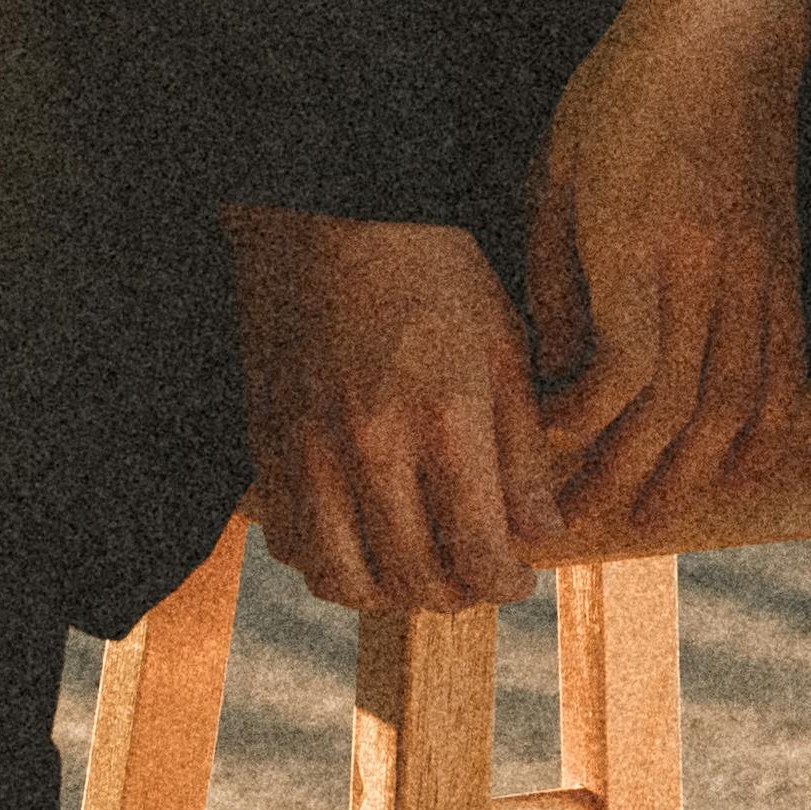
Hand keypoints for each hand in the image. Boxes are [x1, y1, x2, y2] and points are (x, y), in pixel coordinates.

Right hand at [222, 205, 555, 618]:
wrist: (330, 215)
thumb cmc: (431, 272)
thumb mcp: (504, 347)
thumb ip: (523, 450)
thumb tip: (542, 534)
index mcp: (445, 418)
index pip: (478, 552)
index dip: (504, 585)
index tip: (516, 580)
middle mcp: (372, 446)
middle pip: (413, 578)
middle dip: (455, 594)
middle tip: (473, 579)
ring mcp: (310, 451)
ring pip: (344, 579)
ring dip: (388, 593)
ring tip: (417, 572)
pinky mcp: (268, 446)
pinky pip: (291, 543)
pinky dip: (327, 562)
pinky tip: (359, 540)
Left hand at [524, 0, 810, 542]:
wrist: (725, 30)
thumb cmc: (625, 94)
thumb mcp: (555, 173)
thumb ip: (552, 278)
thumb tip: (548, 367)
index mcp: (642, 248)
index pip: (622, 374)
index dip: (584, 426)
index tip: (545, 449)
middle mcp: (708, 274)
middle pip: (677, 407)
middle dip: (630, 474)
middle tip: (589, 517)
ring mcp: (757, 275)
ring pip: (738, 400)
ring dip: (697, 467)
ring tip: (660, 511)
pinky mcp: (785, 267)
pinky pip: (786, 366)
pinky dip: (765, 424)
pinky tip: (742, 458)